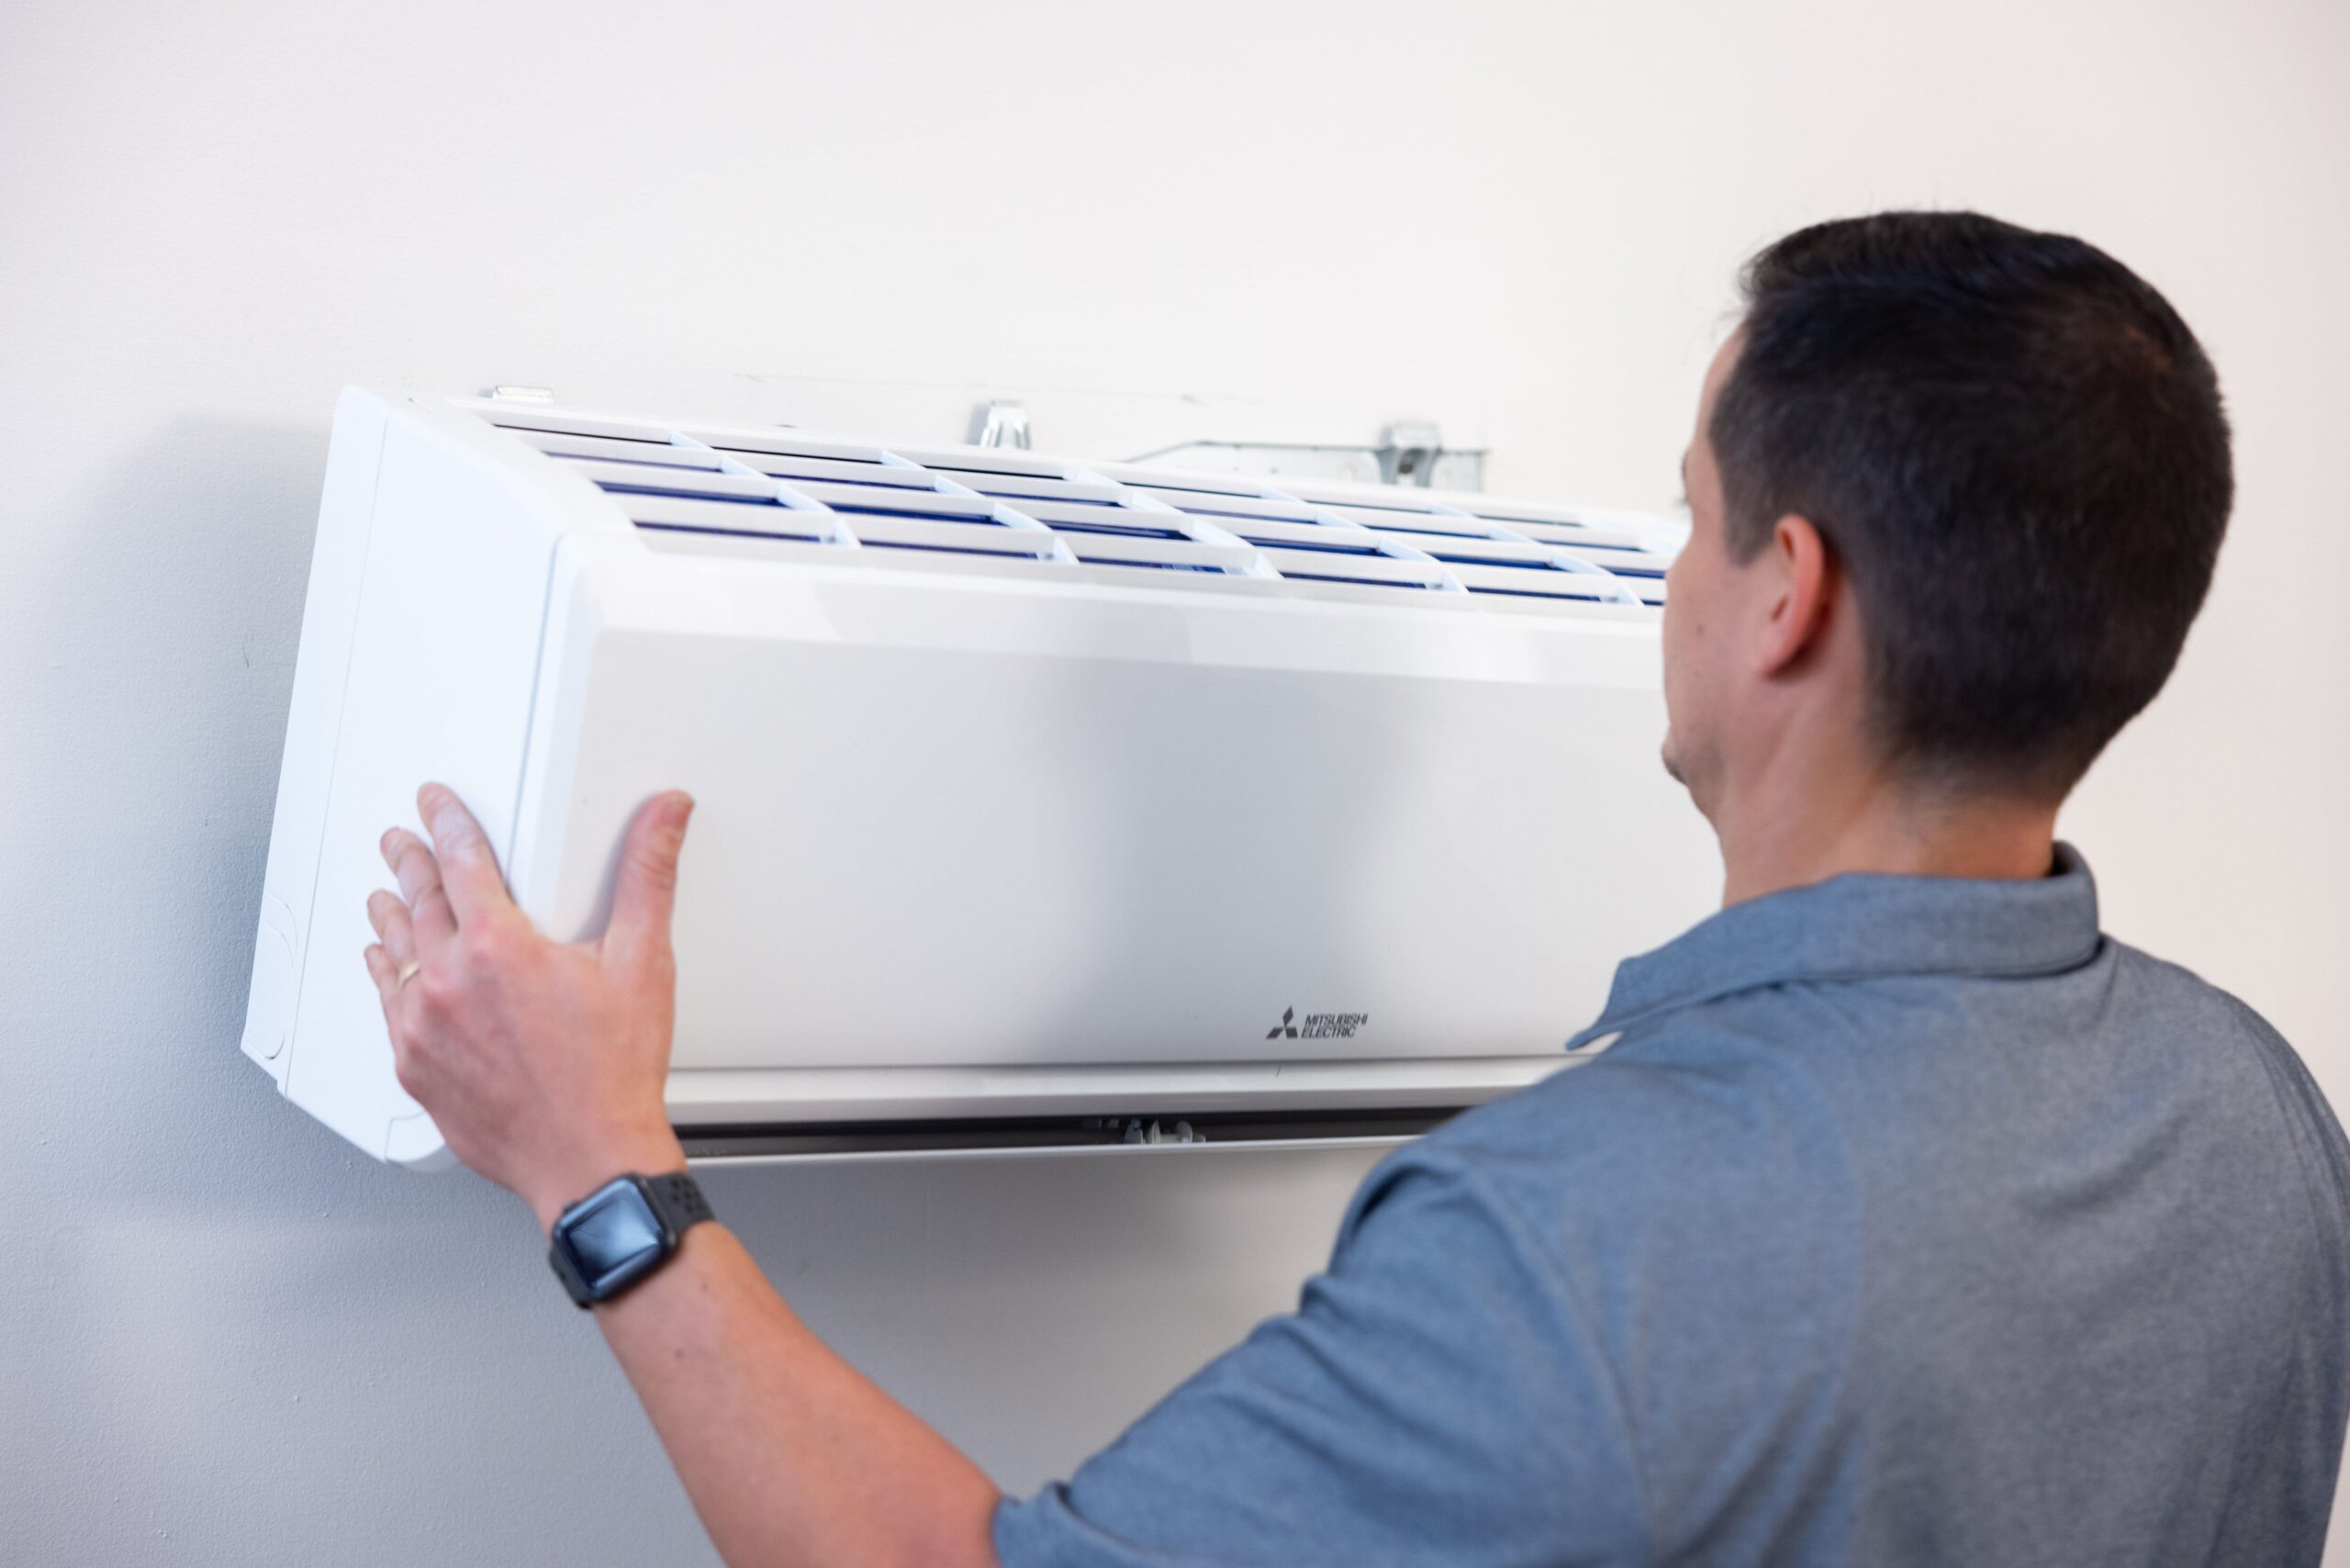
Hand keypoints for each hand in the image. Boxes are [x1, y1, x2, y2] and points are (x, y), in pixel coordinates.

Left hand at [363, 782, 695, 1229]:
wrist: (587, 1159)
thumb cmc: (613, 1075)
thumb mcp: (641, 962)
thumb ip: (646, 876)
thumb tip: (662, 816)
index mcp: (499, 947)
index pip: (460, 860)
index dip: (446, 822)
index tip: (434, 804)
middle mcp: (448, 982)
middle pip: (417, 902)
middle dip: (410, 864)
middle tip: (402, 842)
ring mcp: (422, 1027)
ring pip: (392, 954)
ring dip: (389, 916)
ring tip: (383, 896)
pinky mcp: (413, 1067)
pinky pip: (386, 1008)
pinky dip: (383, 978)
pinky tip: (383, 969)